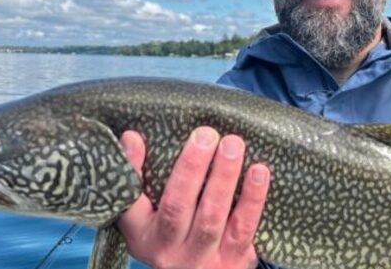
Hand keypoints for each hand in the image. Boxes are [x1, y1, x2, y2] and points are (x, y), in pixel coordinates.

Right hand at [116, 127, 270, 268]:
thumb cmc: (176, 237)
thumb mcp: (148, 219)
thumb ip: (140, 181)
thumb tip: (132, 137)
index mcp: (144, 236)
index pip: (131, 203)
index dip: (133, 170)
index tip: (135, 136)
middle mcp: (169, 252)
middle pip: (177, 208)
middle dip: (191, 168)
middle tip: (205, 134)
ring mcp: (202, 259)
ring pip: (211, 217)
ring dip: (223, 177)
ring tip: (232, 144)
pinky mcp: (234, 261)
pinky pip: (243, 228)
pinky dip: (252, 198)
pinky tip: (259, 171)